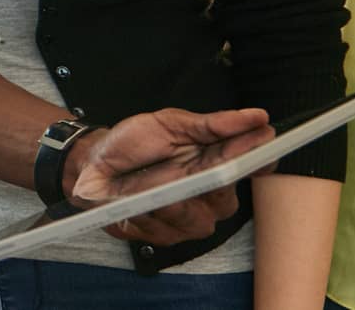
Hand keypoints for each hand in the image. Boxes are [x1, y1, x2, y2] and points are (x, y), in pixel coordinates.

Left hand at [69, 106, 274, 245]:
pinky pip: (164, 230)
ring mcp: (190, 221)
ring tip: (147, 182)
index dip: (258, 159)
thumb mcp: (170, 123)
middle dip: (201, 182)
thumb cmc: (133, 143)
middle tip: (183, 169)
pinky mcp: (166, 238)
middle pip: (226, 198)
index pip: (253, 166)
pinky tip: (134, 199)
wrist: (94, 164)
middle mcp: (211, 197)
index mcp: (218, 164)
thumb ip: (213, 124)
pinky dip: (147, 212)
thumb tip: (256, 117)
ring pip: (195, 218)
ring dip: (169, 199)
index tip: (260, 147)